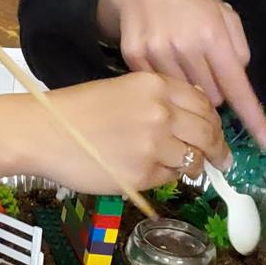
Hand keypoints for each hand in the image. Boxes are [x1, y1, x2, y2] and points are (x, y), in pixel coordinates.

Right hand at [30, 72, 230, 190]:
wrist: (44, 131)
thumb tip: (195, 115)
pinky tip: (150, 171)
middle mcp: (160, 112)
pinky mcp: (142, 174)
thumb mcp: (123, 89)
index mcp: (155, 85)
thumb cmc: (77, 110)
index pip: (204, 105)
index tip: (217, 133)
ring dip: (193, 166)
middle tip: (221, 158)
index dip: (215, 121)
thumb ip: (160, 98)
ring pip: (193, 160)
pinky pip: (169, 179)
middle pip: (208, 133)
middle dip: (218, 148)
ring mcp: (153, 145)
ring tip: (187, 169)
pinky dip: (167, 178)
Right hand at [98, 0, 265, 150]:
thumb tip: (237, 86)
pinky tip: (163, 62)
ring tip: (183, 66)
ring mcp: (156, 53)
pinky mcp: (134, 58)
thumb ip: (237, 49)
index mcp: (212, 34)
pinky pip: (159, 89)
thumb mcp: (223, 14)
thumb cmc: (189, 1)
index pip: (236, 86)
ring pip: (184, 98)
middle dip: (214, 94)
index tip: (265, 143)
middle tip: (206, 73)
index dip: (252, 117)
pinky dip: (166, 84)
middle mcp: (185, 45)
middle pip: (210, 98)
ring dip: (189, 91)